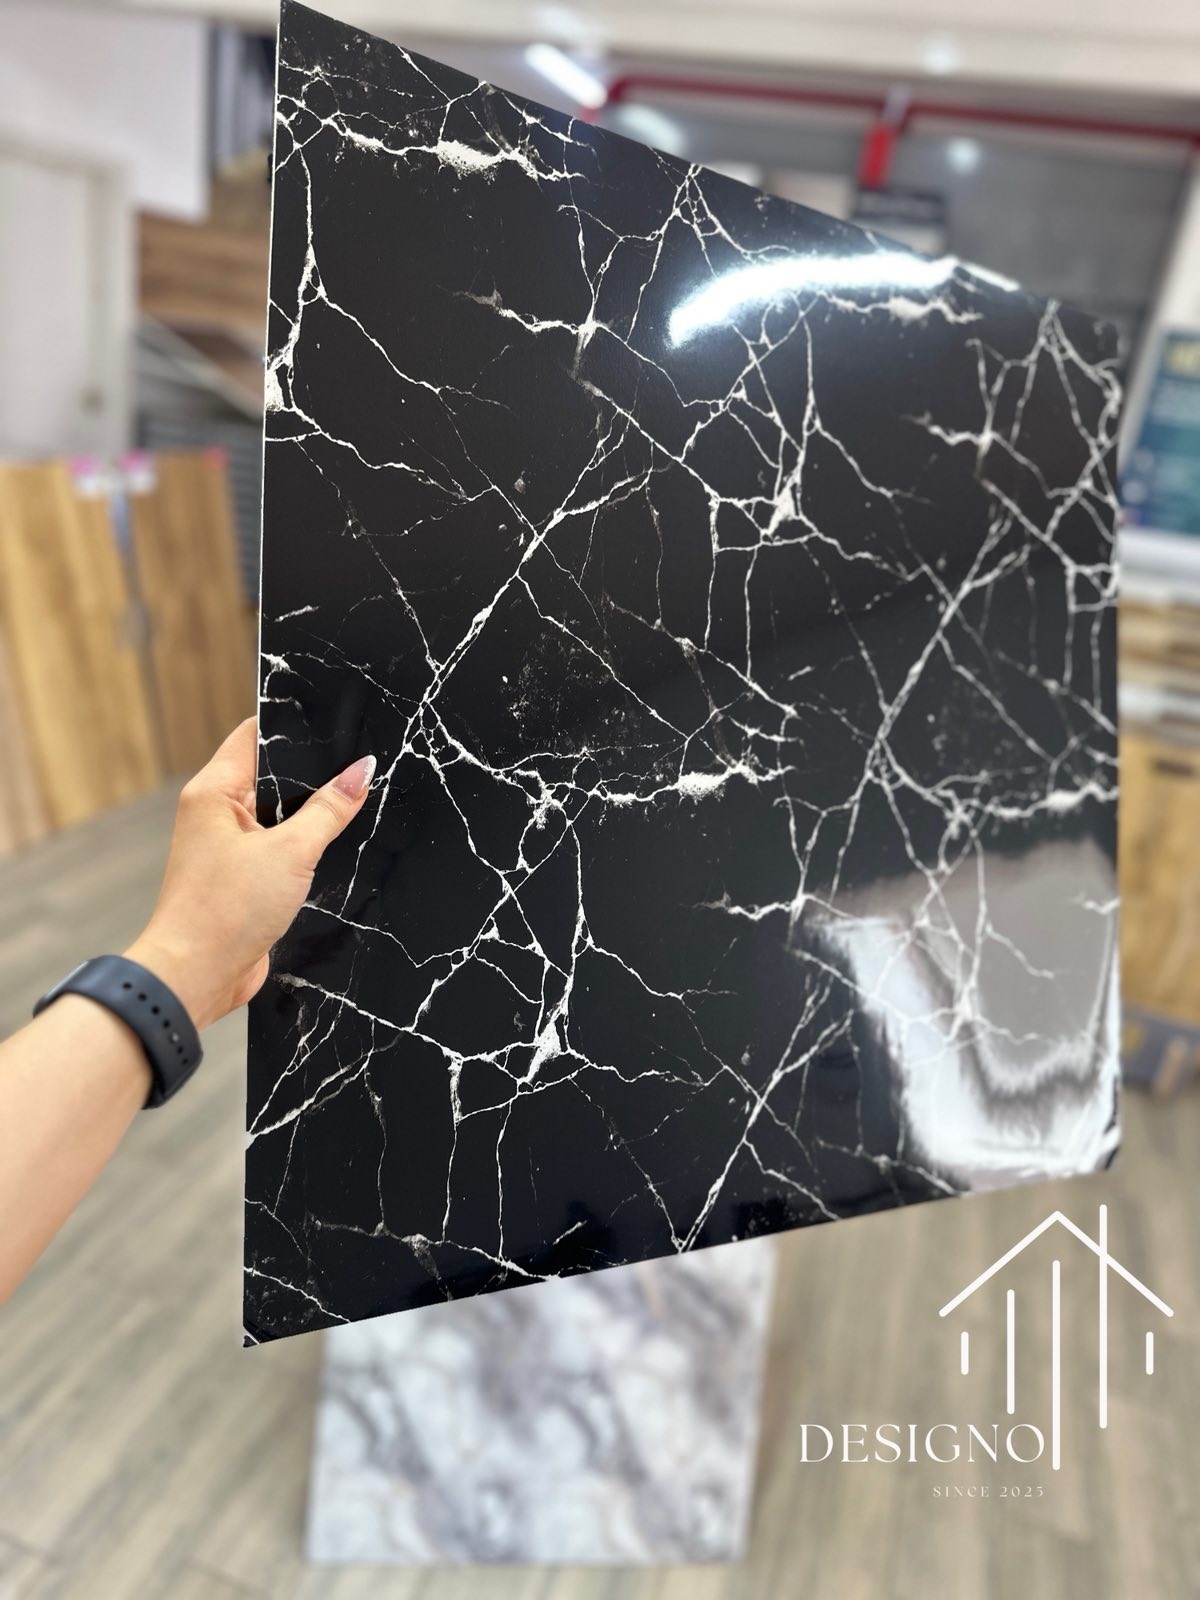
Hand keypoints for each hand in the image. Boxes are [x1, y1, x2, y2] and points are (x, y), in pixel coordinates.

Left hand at [124, 719, 374, 1029]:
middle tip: (357, 766)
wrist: (195, 977)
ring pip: (278, 813)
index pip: (254, 734)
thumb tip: (360, 772)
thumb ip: (329, 810)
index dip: (293, 724)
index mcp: (214, 792)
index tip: (337, 720)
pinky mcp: (241, 877)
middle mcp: (216, 813)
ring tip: (350, 807)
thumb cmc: (224, 912)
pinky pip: (278, 848)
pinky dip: (303, 847)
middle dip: (312, 772)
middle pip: (271, 773)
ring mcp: (227, 846)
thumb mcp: (290, 853)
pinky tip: (331, 850)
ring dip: (309, 814)